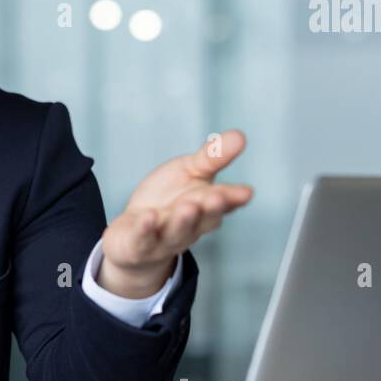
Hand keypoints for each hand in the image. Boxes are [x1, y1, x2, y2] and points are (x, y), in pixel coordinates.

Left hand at [98, 129, 252, 297]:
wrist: (134, 232)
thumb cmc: (168, 197)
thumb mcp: (190, 171)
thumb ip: (212, 157)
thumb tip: (240, 135)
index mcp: (206, 209)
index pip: (223, 204)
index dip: (233, 199)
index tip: (245, 192)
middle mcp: (189, 227)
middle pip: (202, 219)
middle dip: (210, 209)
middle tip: (217, 196)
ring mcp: (164, 239)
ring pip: (176, 232)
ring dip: (182, 221)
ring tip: (188, 207)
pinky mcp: (138, 245)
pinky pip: (142, 239)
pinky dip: (145, 229)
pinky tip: (148, 216)